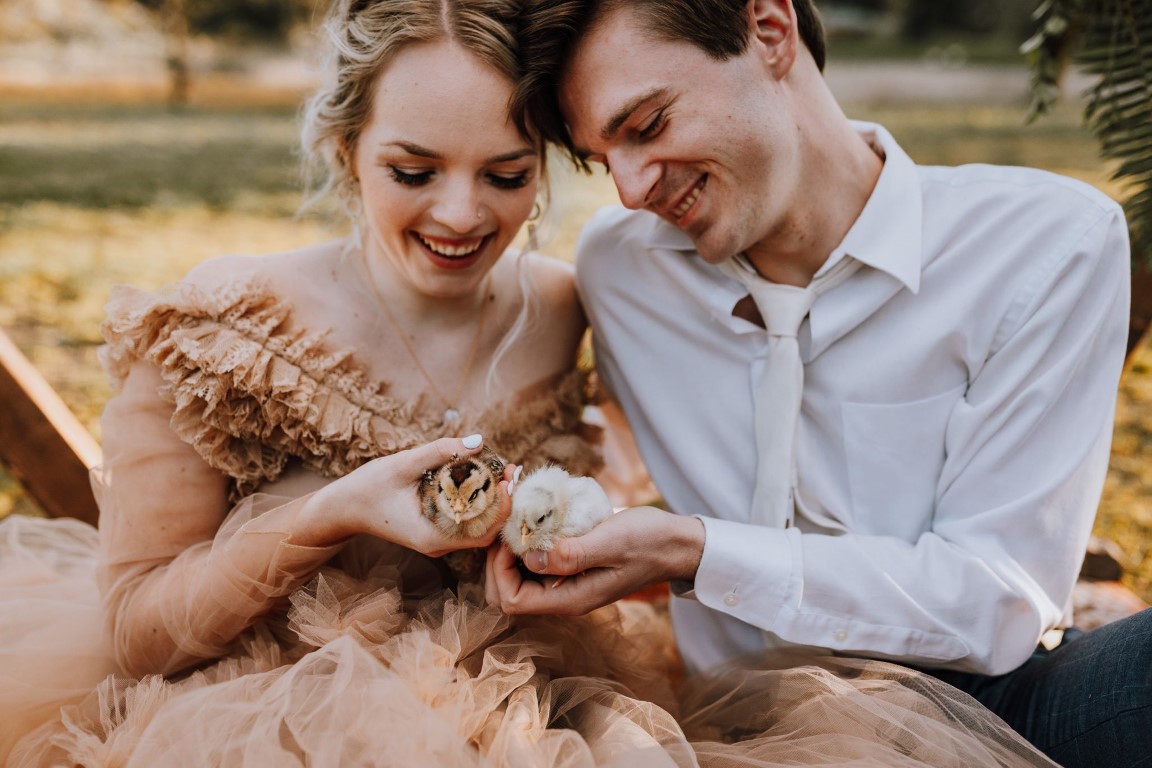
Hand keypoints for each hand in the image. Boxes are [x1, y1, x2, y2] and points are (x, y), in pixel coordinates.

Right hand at [306, 435, 514, 555]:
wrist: (344, 507)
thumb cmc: (369, 487)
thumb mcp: (402, 464)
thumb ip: (440, 452)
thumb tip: (478, 441)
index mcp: (433, 536)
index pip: (484, 530)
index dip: (503, 505)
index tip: (508, 478)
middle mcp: (439, 544)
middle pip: (487, 530)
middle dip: (504, 501)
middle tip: (513, 470)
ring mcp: (438, 540)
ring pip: (479, 527)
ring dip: (494, 501)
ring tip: (503, 472)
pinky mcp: (436, 531)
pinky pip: (467, 521)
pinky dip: (479, 503)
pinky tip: (484, 480)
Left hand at [484, 506, 703, 614]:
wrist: (677, 542)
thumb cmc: (649, 542)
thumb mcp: (611, 543)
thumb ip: (571, 555)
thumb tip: (531, 559)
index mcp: (571, 599)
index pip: (512, 601)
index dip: (500, 570)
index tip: (511, 535)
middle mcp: (564, 594)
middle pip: (508, 590)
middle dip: (497, 558)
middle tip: (506, 520)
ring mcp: (567, 580)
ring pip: (519, 573)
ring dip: (511, 543)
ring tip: (515, 506)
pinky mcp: (572, 563)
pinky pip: (538, 558)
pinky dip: (528, 536)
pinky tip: (533, 507)